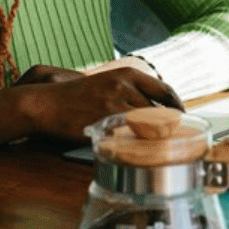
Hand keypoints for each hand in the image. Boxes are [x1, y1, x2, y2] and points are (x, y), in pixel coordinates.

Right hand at [0, 67, 182, 145]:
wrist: (46, 103)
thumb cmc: (76, 96)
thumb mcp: (106, 84)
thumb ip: (129, 92)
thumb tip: (153, 109)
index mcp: (128, 73)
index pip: (165, 90)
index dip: (178, 107)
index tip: (182, 119)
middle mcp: (125, 85)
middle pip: (160, 110)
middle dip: (169, 127)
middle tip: (174, 141)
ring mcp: (115, 104)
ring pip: (148, 125)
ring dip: (156, 139)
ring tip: (160, 151)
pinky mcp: (105, 122)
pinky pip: (129, 137)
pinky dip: (138, 146)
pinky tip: (139, 155)